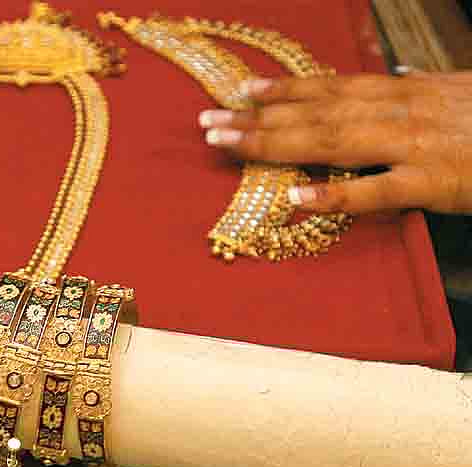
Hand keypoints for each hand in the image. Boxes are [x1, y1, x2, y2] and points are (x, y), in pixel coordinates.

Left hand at [198, 72, 471, 214]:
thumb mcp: (451, 92)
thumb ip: (411, 93)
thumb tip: (383, 81)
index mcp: (402, 92)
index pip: (330, 87)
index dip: (282, 89)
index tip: (240, 92)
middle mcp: (399, 111)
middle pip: (315, 113)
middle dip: (258, 117)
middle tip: (208, 123)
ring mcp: (412, 145)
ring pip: (330, 140)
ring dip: (274, 142)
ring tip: (228, 145)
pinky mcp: (431, 182)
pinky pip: (374, 190)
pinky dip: (333, 193)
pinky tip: (294, 196)